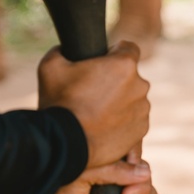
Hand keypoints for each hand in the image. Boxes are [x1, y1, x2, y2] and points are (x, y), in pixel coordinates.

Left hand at [30, 148, 159, 193]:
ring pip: (145, 188)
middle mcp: (112, 167)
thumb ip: (114, 171)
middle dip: (144, 190)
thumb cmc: (56, 187)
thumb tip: (146, 174)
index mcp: (105, 153)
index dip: (140, 170)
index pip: (134, 156)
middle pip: (142, 173)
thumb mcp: (84, 174)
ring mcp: (114, 186)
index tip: (130, 189)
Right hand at [37, 41, 150, 168]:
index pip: (129, 48)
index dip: (114, 52)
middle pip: (130, 76)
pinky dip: (122, 121)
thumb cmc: (59, 103)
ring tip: (95, 112)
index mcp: (124, 65)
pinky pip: (133, 120)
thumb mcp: (51, 66)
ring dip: (119, 102)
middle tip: (92, 91)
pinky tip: (102, 126)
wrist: (65, 145)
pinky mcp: (141, 131)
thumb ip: (63, 50)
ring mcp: (143, 110)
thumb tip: (66, 49)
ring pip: (133, 99)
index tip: (104, 61)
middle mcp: (140, 86)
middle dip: (115, 80)